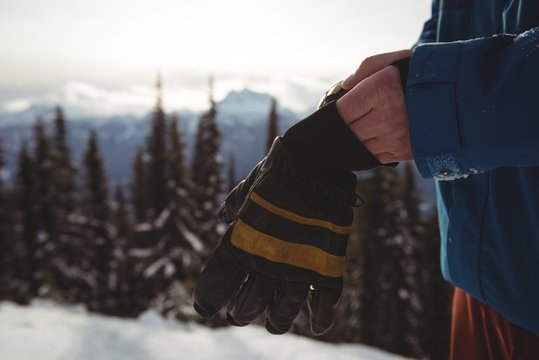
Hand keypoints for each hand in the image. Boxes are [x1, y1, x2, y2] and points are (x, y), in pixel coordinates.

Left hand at [193, 138, 356, 335]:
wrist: (311, 160)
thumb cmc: (276, 172)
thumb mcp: (247, 190)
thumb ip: (233, 207)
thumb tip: (222, 217)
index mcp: (241, 243)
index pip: (218, 282)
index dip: (208, 299)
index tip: (204, 309)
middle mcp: (265, 262)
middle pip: (248, 305)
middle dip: (241, 314)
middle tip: (239, 315)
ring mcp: (296, 265)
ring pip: (283, 311)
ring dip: (276, 322)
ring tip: (272, 325)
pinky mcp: (324, 262)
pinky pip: (324, 298)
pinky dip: (322, 316)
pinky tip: (319, 327)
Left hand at [337, 50, 412, 163]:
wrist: (458, 97)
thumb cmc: (418, 76)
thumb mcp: (391, 62)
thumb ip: (364, 70)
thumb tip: (344, 88)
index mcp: (383, 89)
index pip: (341, 111)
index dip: (333, 112)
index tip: (333, 111)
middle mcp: (390, 116)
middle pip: (347, 132)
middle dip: (341, 129)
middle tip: (342, 124)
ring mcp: (398, 137)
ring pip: (359, 147)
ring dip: (354, 141)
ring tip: (360, 130)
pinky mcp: (406, 152)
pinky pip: (375, 156)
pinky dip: (369, 149)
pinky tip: (373, 139)